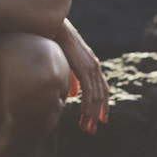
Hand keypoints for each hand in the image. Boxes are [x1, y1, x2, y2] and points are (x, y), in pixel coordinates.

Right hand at [57, 18, 107, 132]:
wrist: (54, 26)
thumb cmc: (56, 41)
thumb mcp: (66, 62)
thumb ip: (72, 77)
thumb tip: (74, 92)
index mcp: (92, 65)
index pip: (102, 89)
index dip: (102, 105)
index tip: (100, 120)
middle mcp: (95, 67)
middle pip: (101, 96)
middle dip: (98, 115)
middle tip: (92, 130)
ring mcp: (91, 67)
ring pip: (96, 97)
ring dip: (92, 115)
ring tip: (87, 128)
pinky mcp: (84, 68)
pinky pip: (89, 92)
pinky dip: (88, 107)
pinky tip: (85, 117)